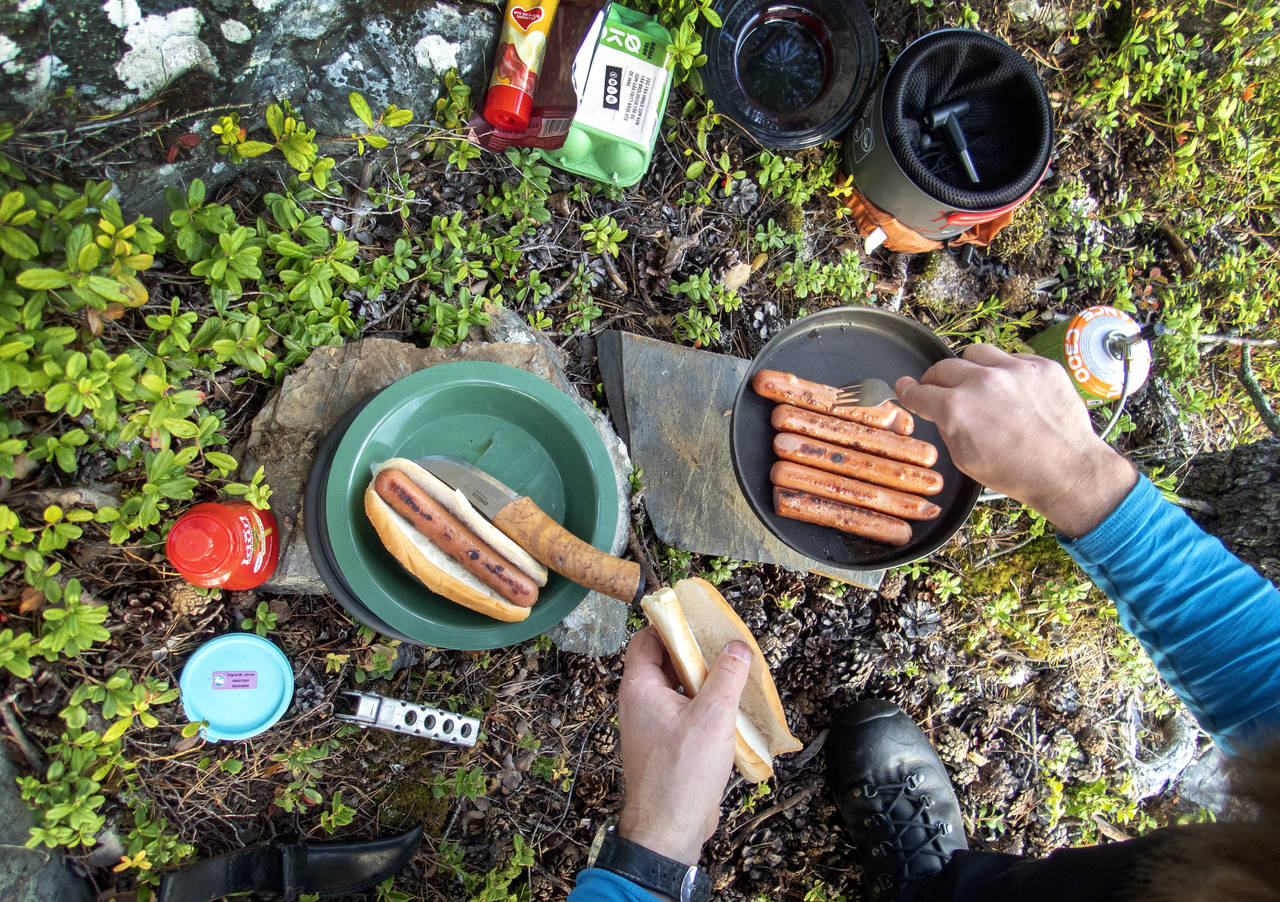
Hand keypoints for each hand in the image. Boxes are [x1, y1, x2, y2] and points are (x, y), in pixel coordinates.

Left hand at [614, 626, 751, 865]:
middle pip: (665, 664)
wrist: (668, 830)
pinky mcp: (666, 747)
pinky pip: (684, 716)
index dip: (670, 625)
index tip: (697, 619)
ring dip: (703, 684)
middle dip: (694, 654)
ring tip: (734, 677)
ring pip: (677, 691)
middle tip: (724, 647)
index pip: (646, 640)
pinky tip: (730, 713)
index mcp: (640, 688)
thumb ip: (726, 677)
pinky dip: (704, 709)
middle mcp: (640, 704)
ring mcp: (652, 727)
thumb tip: (736, 647)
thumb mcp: (712, 717)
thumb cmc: (681, 773)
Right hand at [895, 344, 1136, 535]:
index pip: (919, 392)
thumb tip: (942, 412)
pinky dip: (1005, 372)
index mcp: (956, 408)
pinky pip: (1012, 358)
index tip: (905, 387)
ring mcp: (1013, 369)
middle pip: (943, 367)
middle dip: (935, 380)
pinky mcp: (1040, 366)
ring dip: (969, 368)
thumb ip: (948, 428)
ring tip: (977, 383)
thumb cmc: (1017, 472)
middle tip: (938, 389)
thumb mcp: (965, 459)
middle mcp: (981, 381)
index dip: (907, 391)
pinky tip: (1012, 392)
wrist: (1066, 470)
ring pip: (975, 353)